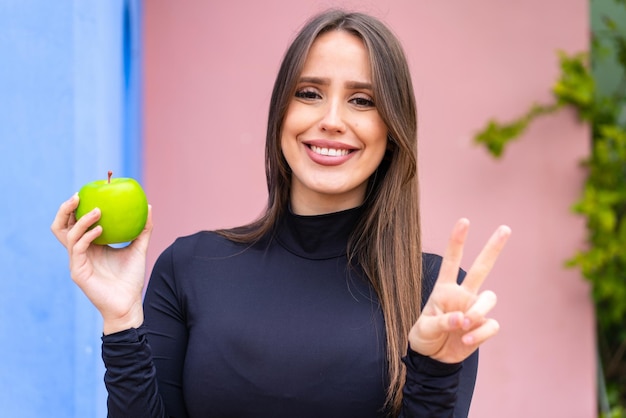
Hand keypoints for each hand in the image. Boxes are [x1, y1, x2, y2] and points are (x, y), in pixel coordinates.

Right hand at [51, 193, 152, 333]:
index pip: (76, 222)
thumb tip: (148, 207)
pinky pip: (78, 248)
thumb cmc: (131, 279)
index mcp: (90, 245)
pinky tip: (100, 230)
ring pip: (68, 234)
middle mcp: (80, 251)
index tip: (88, 190)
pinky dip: (87, 236)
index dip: (77, 206)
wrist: (129, 304)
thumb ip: (143, 229)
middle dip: (65, 209)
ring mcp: (76, 261)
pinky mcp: (77, 271)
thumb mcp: (139, 249)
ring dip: (81, 220)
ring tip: (98, 210)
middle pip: (61, 226)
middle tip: (79, 195)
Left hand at [409, 218, 510, 362]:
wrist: (433, 358)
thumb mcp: (424, 328)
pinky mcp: (483, 327)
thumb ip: (442, 321)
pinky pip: (491, 324)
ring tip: (463, 325)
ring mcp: (475, 309)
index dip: (457, 242)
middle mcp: (462, 294)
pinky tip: (466, 342)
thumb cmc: (425, 336)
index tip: (464, 222)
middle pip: (481, 268)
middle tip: (505, 228)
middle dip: (493, 248)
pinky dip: (479, 334)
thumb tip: (463, 319)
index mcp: (444, 289)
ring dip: (478, 312)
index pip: (451, 261)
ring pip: (490, 298)